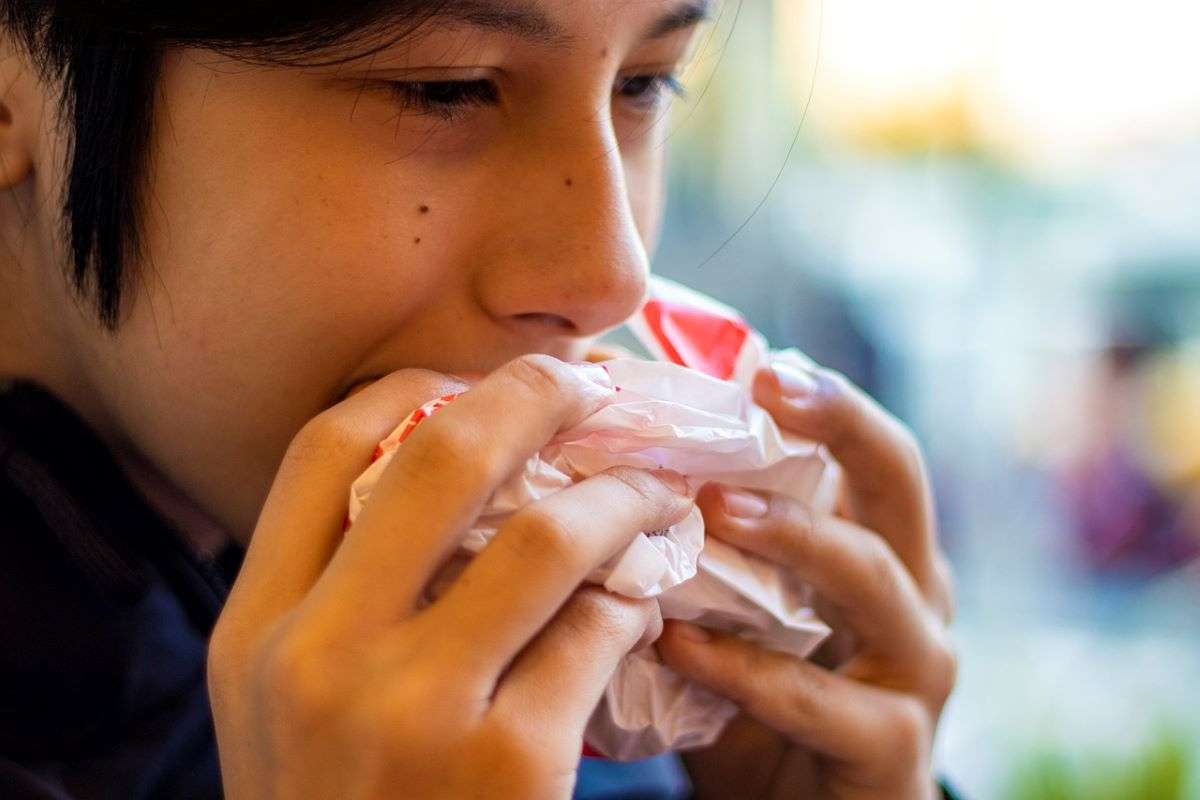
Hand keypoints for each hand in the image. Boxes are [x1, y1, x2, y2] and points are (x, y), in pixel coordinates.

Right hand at [207, 356, 693, 798]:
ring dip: (620, 502)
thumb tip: (459, 475)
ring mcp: (418, 711)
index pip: (323, 449)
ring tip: (651, 499)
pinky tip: (644, 607)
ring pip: (550, 537)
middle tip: (588, 385)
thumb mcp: (287, 706)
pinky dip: (637, 602)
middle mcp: (322, 657)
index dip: (411, 388)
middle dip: (532, 396)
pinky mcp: (513, 763)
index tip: (471, 378)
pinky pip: (602, 631)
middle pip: (442, 458)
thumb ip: (338, 598)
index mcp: (255, 631)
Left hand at [657, 363, 955, 799]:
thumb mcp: (739, 610)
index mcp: (883, 550)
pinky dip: (741, 667)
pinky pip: (815, 696)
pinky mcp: (892, 748)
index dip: (831, 401)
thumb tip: (605, 453)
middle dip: (839, 423)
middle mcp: (916, 596)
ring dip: (788, 534)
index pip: (874, 452)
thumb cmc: (759, 699)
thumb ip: (705, 543)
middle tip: (768, 393)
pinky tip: (676, 645)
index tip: (766, 366)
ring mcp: (914, 671)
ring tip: (710, 508)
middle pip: (900, 481)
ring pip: (868, 577)